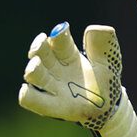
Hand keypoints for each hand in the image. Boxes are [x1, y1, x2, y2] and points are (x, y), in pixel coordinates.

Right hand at [18, 22, 136, 136]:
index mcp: (68, 54)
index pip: (59, 40)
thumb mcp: (109, 61)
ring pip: (34, 75)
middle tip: (41, 41)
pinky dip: (27, 95)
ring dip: (32, 69)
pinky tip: (26, 90)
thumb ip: (103, 44)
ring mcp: (51, 87)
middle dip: (38, 46)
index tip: (63, 30)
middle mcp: (56, 68)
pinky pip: (31, 100)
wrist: (110, 107)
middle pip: (41, 53)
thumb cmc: (105, 81)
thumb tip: (93, 28)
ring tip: (35, 65)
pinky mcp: (51, 106)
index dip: (59, 35)